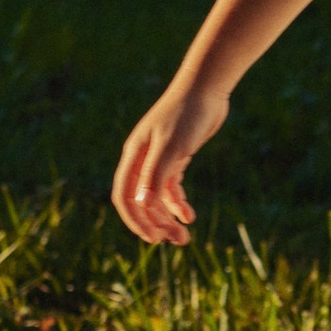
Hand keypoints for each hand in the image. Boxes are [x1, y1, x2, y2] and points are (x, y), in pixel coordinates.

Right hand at [111, 79, 226, 245]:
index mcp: (134, 158)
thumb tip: (141, 205)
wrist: (206, 88)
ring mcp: (158, 159)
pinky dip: (178, 204)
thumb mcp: (172, 148)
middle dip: (155, 224)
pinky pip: (171, 188)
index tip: (153, 240)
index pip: (125, 197)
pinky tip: (189, 216)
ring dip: (167, 218)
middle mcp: (142, 160)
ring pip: (157, 198)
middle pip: (141, 202)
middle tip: (175, 242)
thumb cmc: (186, 115)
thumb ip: (155, 176)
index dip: (136, 221)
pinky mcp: (175, 157)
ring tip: (183, 237)